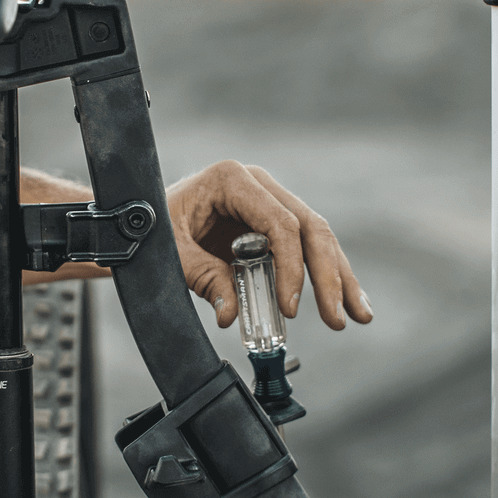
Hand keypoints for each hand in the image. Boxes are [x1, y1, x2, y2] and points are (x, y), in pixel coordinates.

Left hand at [166, 161, 372, 331]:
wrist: (139, 219)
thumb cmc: (151, 228)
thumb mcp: (171, 254)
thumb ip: (202, 278)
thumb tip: (231, 314)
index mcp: (232, 179)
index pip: (280, 223)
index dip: (291, 267)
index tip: (291, 307)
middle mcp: (257, 184)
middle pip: (309, 228)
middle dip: (329, 275)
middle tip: (339, 317)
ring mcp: (267, 201)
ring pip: (316, 237)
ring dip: (339, 278)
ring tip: (358, 315)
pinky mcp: (270, 222)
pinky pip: (303, 247)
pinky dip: (324, 275)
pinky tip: (344, 301)